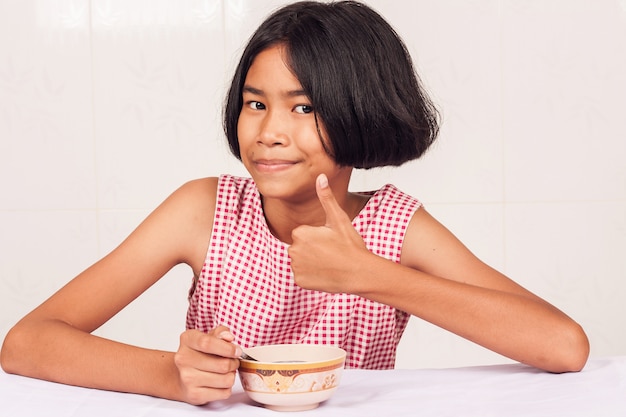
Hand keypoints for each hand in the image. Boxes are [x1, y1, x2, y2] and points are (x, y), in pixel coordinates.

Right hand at [173, 326, 240, 404]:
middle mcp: (183, 359)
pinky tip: (219, 382)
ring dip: (231, 375)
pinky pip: (224, 393)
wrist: (179, 376)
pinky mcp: (194, 395)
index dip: (227, 348)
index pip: (208, 343)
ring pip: (226, 380)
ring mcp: (187, 379)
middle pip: (222, 365)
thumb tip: (229, 337)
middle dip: (234, 363)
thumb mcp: (207, 337)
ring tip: (226, 372)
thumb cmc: (199, 354)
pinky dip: (227, 388)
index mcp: (187, 340)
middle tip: (233, 361)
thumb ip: (220, 333)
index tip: (237, 351)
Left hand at [288, 173, 369, 292]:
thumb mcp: (339, 219)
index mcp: (300, 233)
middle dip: (312, 249)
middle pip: (300, 247)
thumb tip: (320, 177)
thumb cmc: (350, 245)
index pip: (303, 233)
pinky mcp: (299, 281)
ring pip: (301, 261)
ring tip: (329, 263)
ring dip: (311, 262)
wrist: (359, 273)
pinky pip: (302, 276)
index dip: (317, 237)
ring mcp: (296, 267)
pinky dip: (311, 276)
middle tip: (331, 252)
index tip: (330, 241)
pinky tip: (325, 273)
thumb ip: (326, 198)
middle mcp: (293, 250)